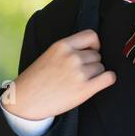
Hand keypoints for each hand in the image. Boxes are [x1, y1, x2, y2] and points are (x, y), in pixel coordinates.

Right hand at [1, 29, 115, 119]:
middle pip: (97, 55)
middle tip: (77, 74)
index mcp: (62, 46)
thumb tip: (92, 51)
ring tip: (78, 82)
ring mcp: (79, 73)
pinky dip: (107, 80)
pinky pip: (108, 78)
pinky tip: (98, 83)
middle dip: (91, 64)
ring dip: (95, 75)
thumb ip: (68, 50)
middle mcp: (72, 57)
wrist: (26, 100)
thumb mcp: (49, 55)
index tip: (91, 52)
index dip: (94, 45)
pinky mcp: (84, 89)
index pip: (91, 35)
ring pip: (101, 68)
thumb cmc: (36, 79)